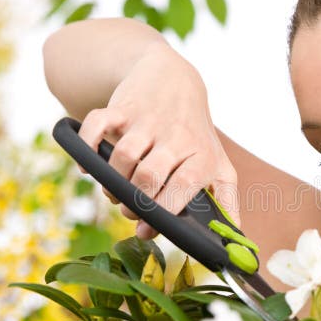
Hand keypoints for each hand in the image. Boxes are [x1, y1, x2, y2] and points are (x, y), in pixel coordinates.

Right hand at [77, 46, 239, 238]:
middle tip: (130, 211)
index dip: (163, 210)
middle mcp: (176, 137)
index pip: (183, 186)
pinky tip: (88, 164)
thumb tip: (234, 242)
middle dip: (133, 203)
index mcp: (202, 156)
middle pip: (148, 177)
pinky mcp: (122, 107)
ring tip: (115, 192)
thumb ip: (226, 202)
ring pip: (122, 157)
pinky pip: (97, 125)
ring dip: (111, 182)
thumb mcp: (218, 164)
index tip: (147, 229)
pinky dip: (86, 146)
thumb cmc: (196, 133)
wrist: (173, 79)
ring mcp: (148, 120)